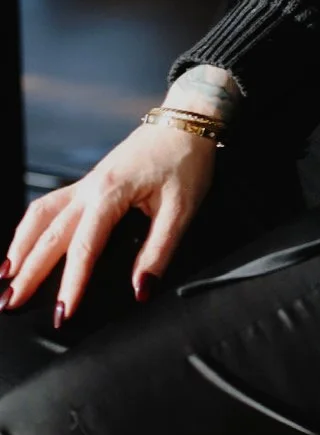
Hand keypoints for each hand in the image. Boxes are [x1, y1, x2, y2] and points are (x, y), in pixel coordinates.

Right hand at [1, 120, 217, 324]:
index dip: (71, 284)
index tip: (62, 312)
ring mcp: (85, 184)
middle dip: (28, 273)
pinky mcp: (88, 183)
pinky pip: (48, 206)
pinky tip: (23, 245)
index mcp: (111, 193)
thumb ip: (159, 251)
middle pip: (49, 235)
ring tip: (5, 279)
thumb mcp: (182, 209)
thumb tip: (141, 289)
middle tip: (9, 304)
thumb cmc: (186, 160)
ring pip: (40, 216)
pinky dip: (29, 228)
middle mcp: (89, 188)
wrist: (187, 121)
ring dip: (20, 248)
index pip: (84, 247)